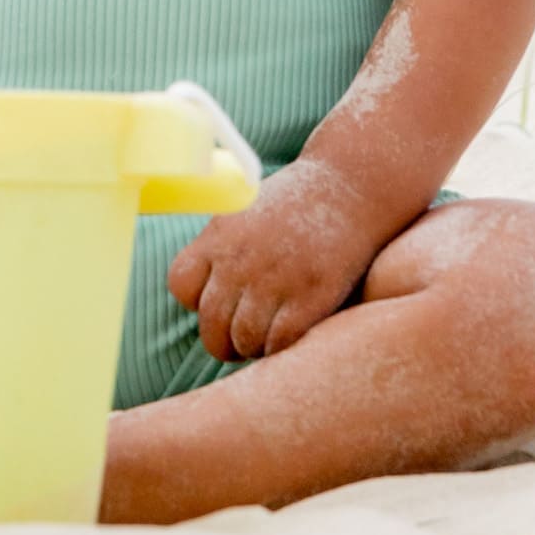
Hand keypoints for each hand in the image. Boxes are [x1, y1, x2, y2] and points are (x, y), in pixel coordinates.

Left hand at [167, 157, 387, 364]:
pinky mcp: (311, 295)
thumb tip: (202, 297)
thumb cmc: (297, 204)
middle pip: (211, 324)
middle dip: (223, 341)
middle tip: (239, 341)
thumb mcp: (244, 211)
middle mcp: (241, 259)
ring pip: (244, 340)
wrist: (351, 187)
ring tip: (266, 339)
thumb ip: (220, 249)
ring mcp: (276, 278)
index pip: (182, 286)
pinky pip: (280, 342)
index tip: (218, 302)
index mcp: (220, 236)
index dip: (196, 302)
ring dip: (253, 347)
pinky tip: (290, 334)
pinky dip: (280, 348)